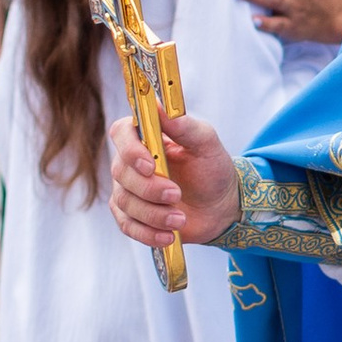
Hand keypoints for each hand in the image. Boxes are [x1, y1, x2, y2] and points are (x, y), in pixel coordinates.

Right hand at [110, 110, 239, 248]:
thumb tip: (157, 104)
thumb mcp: (205, 142)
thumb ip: (183, 124)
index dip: (130, 150)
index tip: (150, 164)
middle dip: (148, 188)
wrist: (221, 206)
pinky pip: (127, 226)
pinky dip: (147, 233)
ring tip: (180, 218)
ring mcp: (128, 189)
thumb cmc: (212, 168)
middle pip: (120, 172)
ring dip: (153, 213)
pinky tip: (168, 236)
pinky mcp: (131, 216)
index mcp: (146, 135)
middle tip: (176, 194)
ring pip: (124, 202)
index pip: (121, 133)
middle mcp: (131, 161)